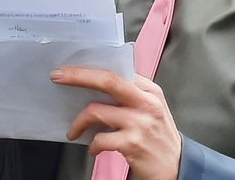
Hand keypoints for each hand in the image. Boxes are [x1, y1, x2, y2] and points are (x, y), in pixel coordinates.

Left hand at [51, 68, 181, 179]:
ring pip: (97, 111)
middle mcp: (146, 103)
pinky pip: (101, 139)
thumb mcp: (151, 108)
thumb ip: (130, 94)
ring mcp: (140, 123)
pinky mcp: (133, 144)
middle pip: (108, 81)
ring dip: (79, 122)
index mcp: (149, 90)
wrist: (177, 166)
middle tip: (58, 77)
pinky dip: (92, 144)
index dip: (90, 68)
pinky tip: (94, 148)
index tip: (69, 68)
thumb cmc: (158, 136)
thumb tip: (94, 84)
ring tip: (74, 131)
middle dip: (78, 76)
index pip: (117, 71)